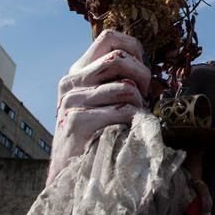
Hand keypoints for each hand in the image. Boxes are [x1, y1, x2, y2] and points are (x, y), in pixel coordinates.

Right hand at [47, 29, 150, 184]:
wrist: (71, 176)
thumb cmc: (97, 136)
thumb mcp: (102, 101)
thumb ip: (115, 79)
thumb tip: (142, 62)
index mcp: (78, 72)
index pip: (110, 38)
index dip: (134, 50)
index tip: (140, 73)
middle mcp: (71, 82)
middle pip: (120, 58)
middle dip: (142, 77)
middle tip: (143, 98)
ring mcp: (72, 101)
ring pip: (126, 87)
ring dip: (139, 105)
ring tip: (134, 119)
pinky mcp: (78, 122)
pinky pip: (123, 111)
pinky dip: (134, 121)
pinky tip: (128, 131)